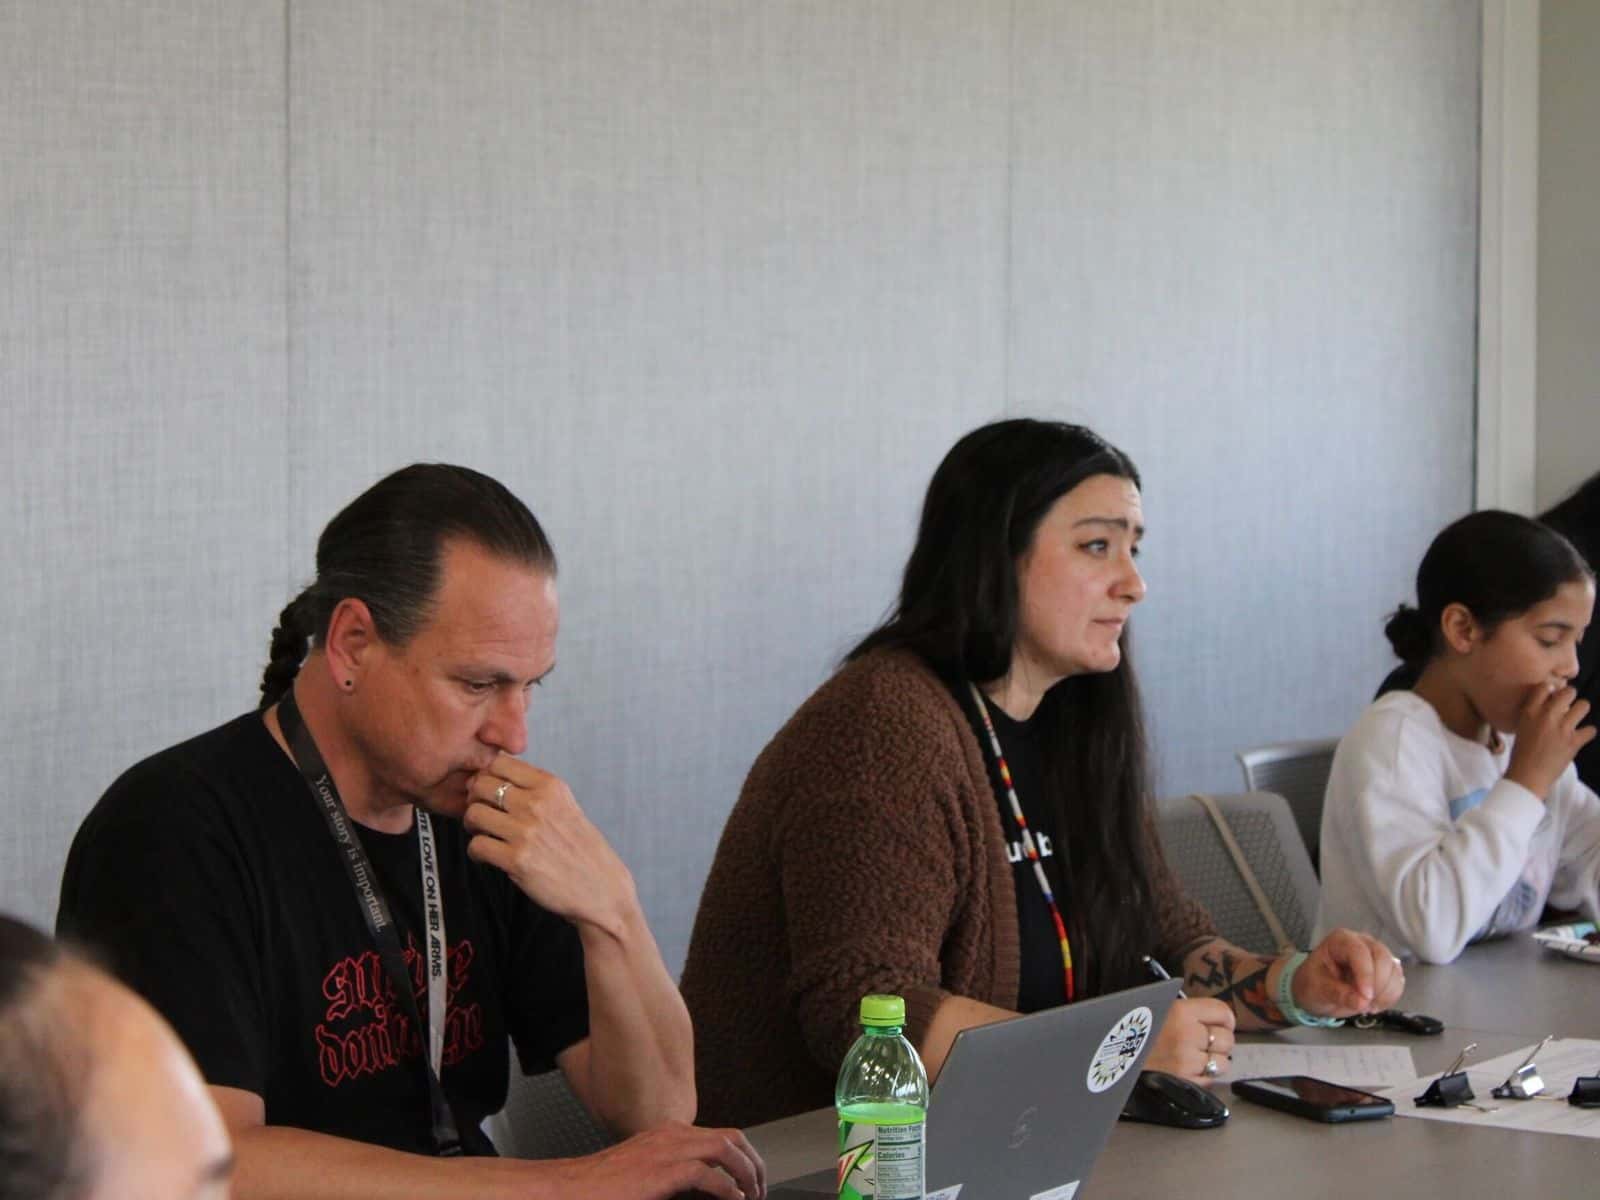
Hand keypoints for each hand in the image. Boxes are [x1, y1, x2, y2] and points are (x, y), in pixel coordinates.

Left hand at [463, 755, 635, 935]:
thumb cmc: (581, 849)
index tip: (487, 791)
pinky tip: (487, 856)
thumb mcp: (566, 806)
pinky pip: (477, 846)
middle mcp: (538, 804)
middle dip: (474, 799)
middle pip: (481, 785)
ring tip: (483, 835)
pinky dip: (476, 852)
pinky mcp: (517, 860)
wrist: (600, 888)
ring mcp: (527, 832)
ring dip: (472, 826)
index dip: (485, 775)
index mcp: (551, 786)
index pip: (499, 763)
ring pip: (474, 814)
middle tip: (480, 813)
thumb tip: (494, 778)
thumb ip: (536, 790)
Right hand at [548, 1121, 766, 1199]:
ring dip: (747, 1172)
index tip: (750, 1182)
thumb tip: (705, 1192)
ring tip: (753, 1195)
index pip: (720, 1136)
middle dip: (754, 1162)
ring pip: (726, 1148)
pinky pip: (708, 1174)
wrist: (568, 1189)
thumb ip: (675, 1178)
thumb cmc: (601, 1187)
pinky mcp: (662, 1172)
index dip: (743, 1157)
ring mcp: (667, 1150)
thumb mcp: (646, 1176)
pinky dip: (727, 1188)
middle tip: (760, 1189)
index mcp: (669, 1135)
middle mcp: (672, 1135)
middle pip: (731, 1137)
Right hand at [1145, 998, 1234, 1085]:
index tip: (1222, 1023)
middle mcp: (1187, 1035)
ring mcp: (1188, 1061)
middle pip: (1227, 1038)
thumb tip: (1218, 1016)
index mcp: (1180, 1011)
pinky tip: (1189, 1069)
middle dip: (1219, 1041)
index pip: (1222, 1012)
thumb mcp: (1158, 1009)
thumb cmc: (1136, 1032)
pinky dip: (1205, 1076)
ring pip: (1223, 1062)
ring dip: (1214, 1061)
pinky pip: (1212, 1079)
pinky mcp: (1187, 1082)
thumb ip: (1188, 1011)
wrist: (1114, 1059)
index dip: (1225, 1019)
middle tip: (1204, 1041)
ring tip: (1196, 1056)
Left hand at [1292, 929, 1404, 1017]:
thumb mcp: (1317, 990)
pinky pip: (1398, 982)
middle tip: (1365, 1006)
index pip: (1359, 952)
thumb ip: (1338, 994)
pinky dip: (1390, 997)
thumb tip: (1362, 1002)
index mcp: (1340, 940)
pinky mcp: (1387, 969)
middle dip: (1378, 985)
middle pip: (1382, 957)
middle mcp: (1362, 942)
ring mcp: (1377, 954)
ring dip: (1386, 993)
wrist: (1318, 990)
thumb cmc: (1313, 984)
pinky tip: (1374, 1005)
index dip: (1365, 974)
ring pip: (1394, 970)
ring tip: (1367, 1007)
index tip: (1365, 998)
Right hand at [1507, 683, 1594, 799]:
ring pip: (1583, 706)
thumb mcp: (1521, 728)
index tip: (1553, 695)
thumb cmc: (1521, 754)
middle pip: (1568, 692)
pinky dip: (1587, 734)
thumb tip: (1548, 706)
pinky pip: (1591, 730)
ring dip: (1581, 711)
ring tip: (1576, 718)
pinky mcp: (1574, 742)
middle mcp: (1547, 716)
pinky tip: (1581, 737)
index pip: (1545, 686)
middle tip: (1568, 705)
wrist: (1528, 775)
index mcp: (1530, 711)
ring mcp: (1562, 728)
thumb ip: (1534, 715)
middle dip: (1571, 697)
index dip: (1552, 689)